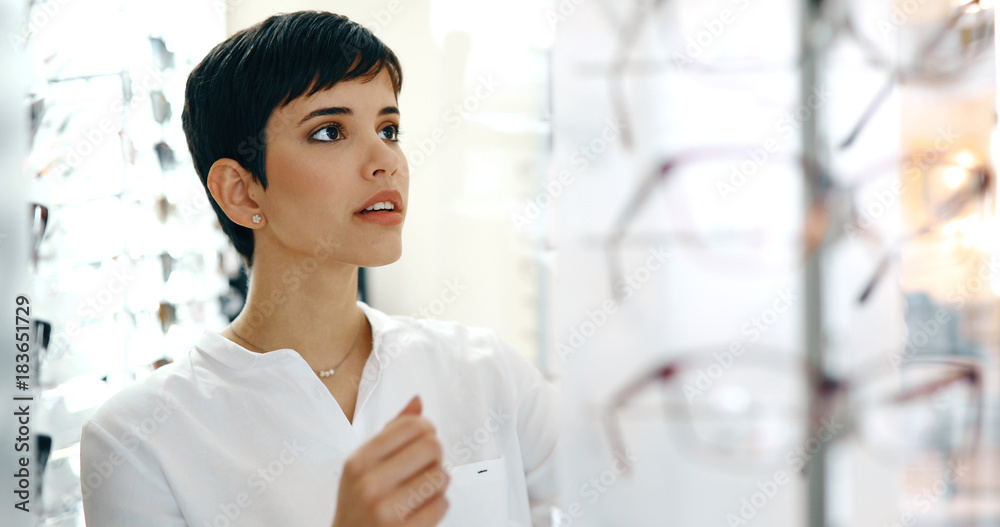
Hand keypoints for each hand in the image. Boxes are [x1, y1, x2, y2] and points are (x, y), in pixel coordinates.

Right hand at [332, 396, 449, 526]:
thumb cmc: (358, 505)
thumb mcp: (363, 466)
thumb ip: (390, 433)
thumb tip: (417, 401)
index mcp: (358, 462)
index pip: (411, 426)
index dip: (426, 429)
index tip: (424, 438)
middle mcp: (369, 484)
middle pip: (431, 447)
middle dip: (434, 456)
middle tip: (424, 465)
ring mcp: (386, 510)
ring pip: (441, 475)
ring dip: (438, 482)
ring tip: (422, 488)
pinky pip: (442, 504)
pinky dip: (438, 504)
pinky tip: (422, 507)